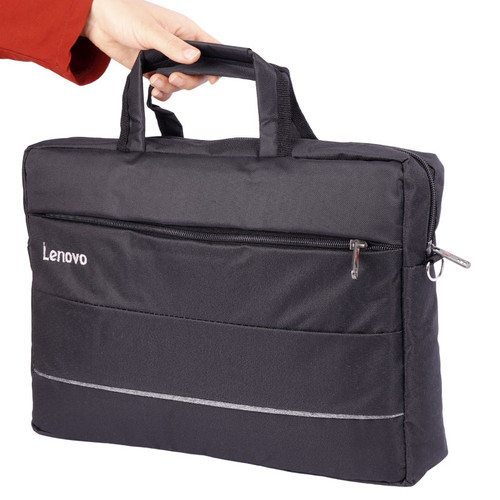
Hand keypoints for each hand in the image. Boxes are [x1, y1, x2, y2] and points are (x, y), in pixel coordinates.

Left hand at [82, 0, 218, 100]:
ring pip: (181, 83)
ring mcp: (166, 60)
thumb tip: (196, 58)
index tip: (211, 79)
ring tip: (154, 80)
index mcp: (185, 31)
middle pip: (197, 73)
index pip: (211, 48)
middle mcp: (179, 47)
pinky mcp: (153, 69)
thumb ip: (173, 47)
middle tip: (173, 78)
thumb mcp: (151, 30)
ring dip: (170, 87)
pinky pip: (165, 87)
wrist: (97, 20)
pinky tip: (153, 90)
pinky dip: (162, 92)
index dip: (216, 65)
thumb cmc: (124, 13)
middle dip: (187, 81)